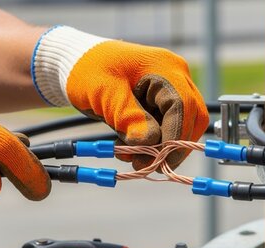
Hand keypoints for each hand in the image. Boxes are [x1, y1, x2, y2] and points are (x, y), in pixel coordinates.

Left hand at [32, 26, 208, 168]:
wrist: (73, 64)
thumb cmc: (86, 71)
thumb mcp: (104, 93)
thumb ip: (128, 117)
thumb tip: (150, 143)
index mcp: (165, 67)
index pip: (183, 105)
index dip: (175, 135)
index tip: (159, 160)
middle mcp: (175, 77)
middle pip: (191, 117)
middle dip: (173, 146)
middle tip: (148, 166)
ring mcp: (169, 90)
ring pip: (181, 126)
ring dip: (161, 147)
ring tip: (132, 157)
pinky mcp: (160, 103)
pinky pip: (167, 127)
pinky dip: (152, 142)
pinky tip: (130, 147)